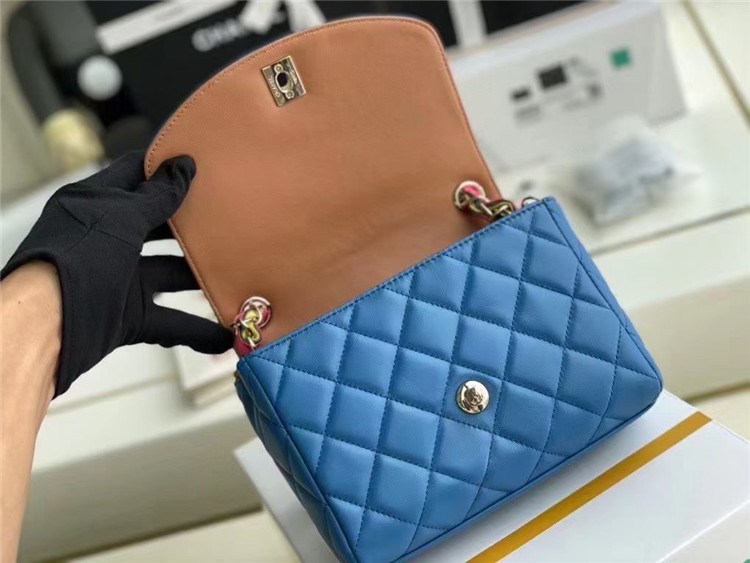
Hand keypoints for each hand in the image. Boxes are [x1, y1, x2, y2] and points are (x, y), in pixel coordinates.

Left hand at [1, 151, 232, 395]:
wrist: (44, 329)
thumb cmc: (74, 262)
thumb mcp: (121, 218)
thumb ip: (157, 196)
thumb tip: (183, 167)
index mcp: (97, 204)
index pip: (136, 174)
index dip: (167, 167)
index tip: (204, 163)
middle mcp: (108, 239)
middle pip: (159, 227)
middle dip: (193, 226)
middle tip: (230, 217)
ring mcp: (118, 279)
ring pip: (170, 275)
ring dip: (201, 278)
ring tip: (237, 274)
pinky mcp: (127, 317)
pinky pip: (170, 322)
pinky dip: (197, 331)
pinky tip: (224, 334)